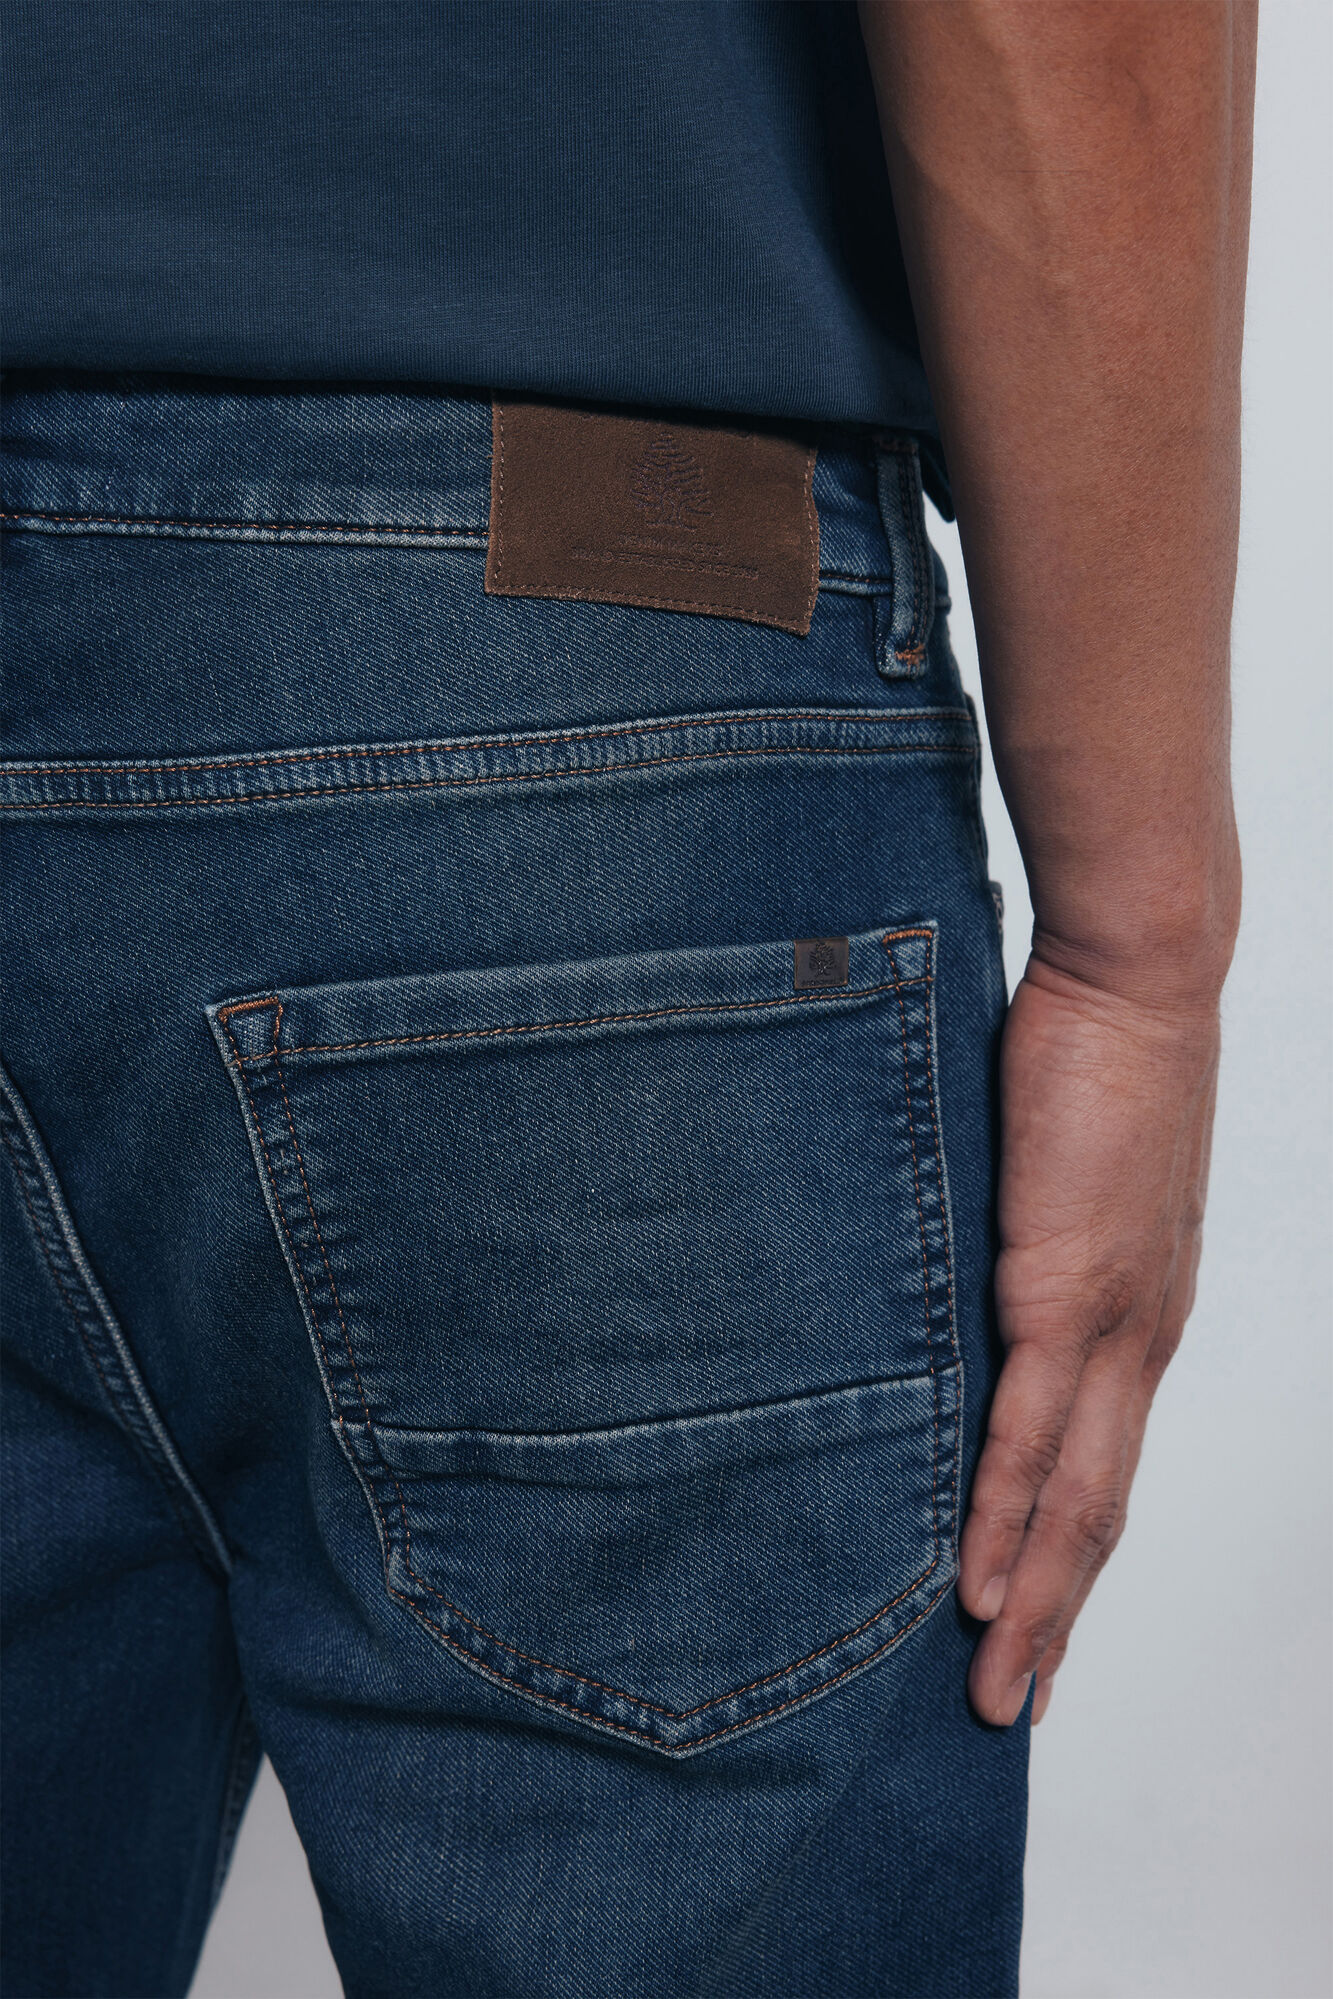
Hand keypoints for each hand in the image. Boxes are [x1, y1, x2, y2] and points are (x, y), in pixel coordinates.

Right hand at [959, 952, 1221, 1725]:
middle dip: (1061, 1622)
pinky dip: (1006, 1520)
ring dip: (1036, 1606)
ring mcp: (1112, 1324)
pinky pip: (1032, 1433)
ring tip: (996, 1686)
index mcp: (1140, 1314)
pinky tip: (980, 1587)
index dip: (1075, 1558)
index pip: (1107, 1464)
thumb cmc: (1093, 1053)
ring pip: (1076, 1500)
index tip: (1041, 1625)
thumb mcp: (1053, 1169)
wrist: (1137, 976)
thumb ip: (1017, 1232)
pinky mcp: (1069, 1291)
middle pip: (1102, 1514)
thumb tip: (954, 1263)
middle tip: (1014, 1704)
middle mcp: (1141, 1340)